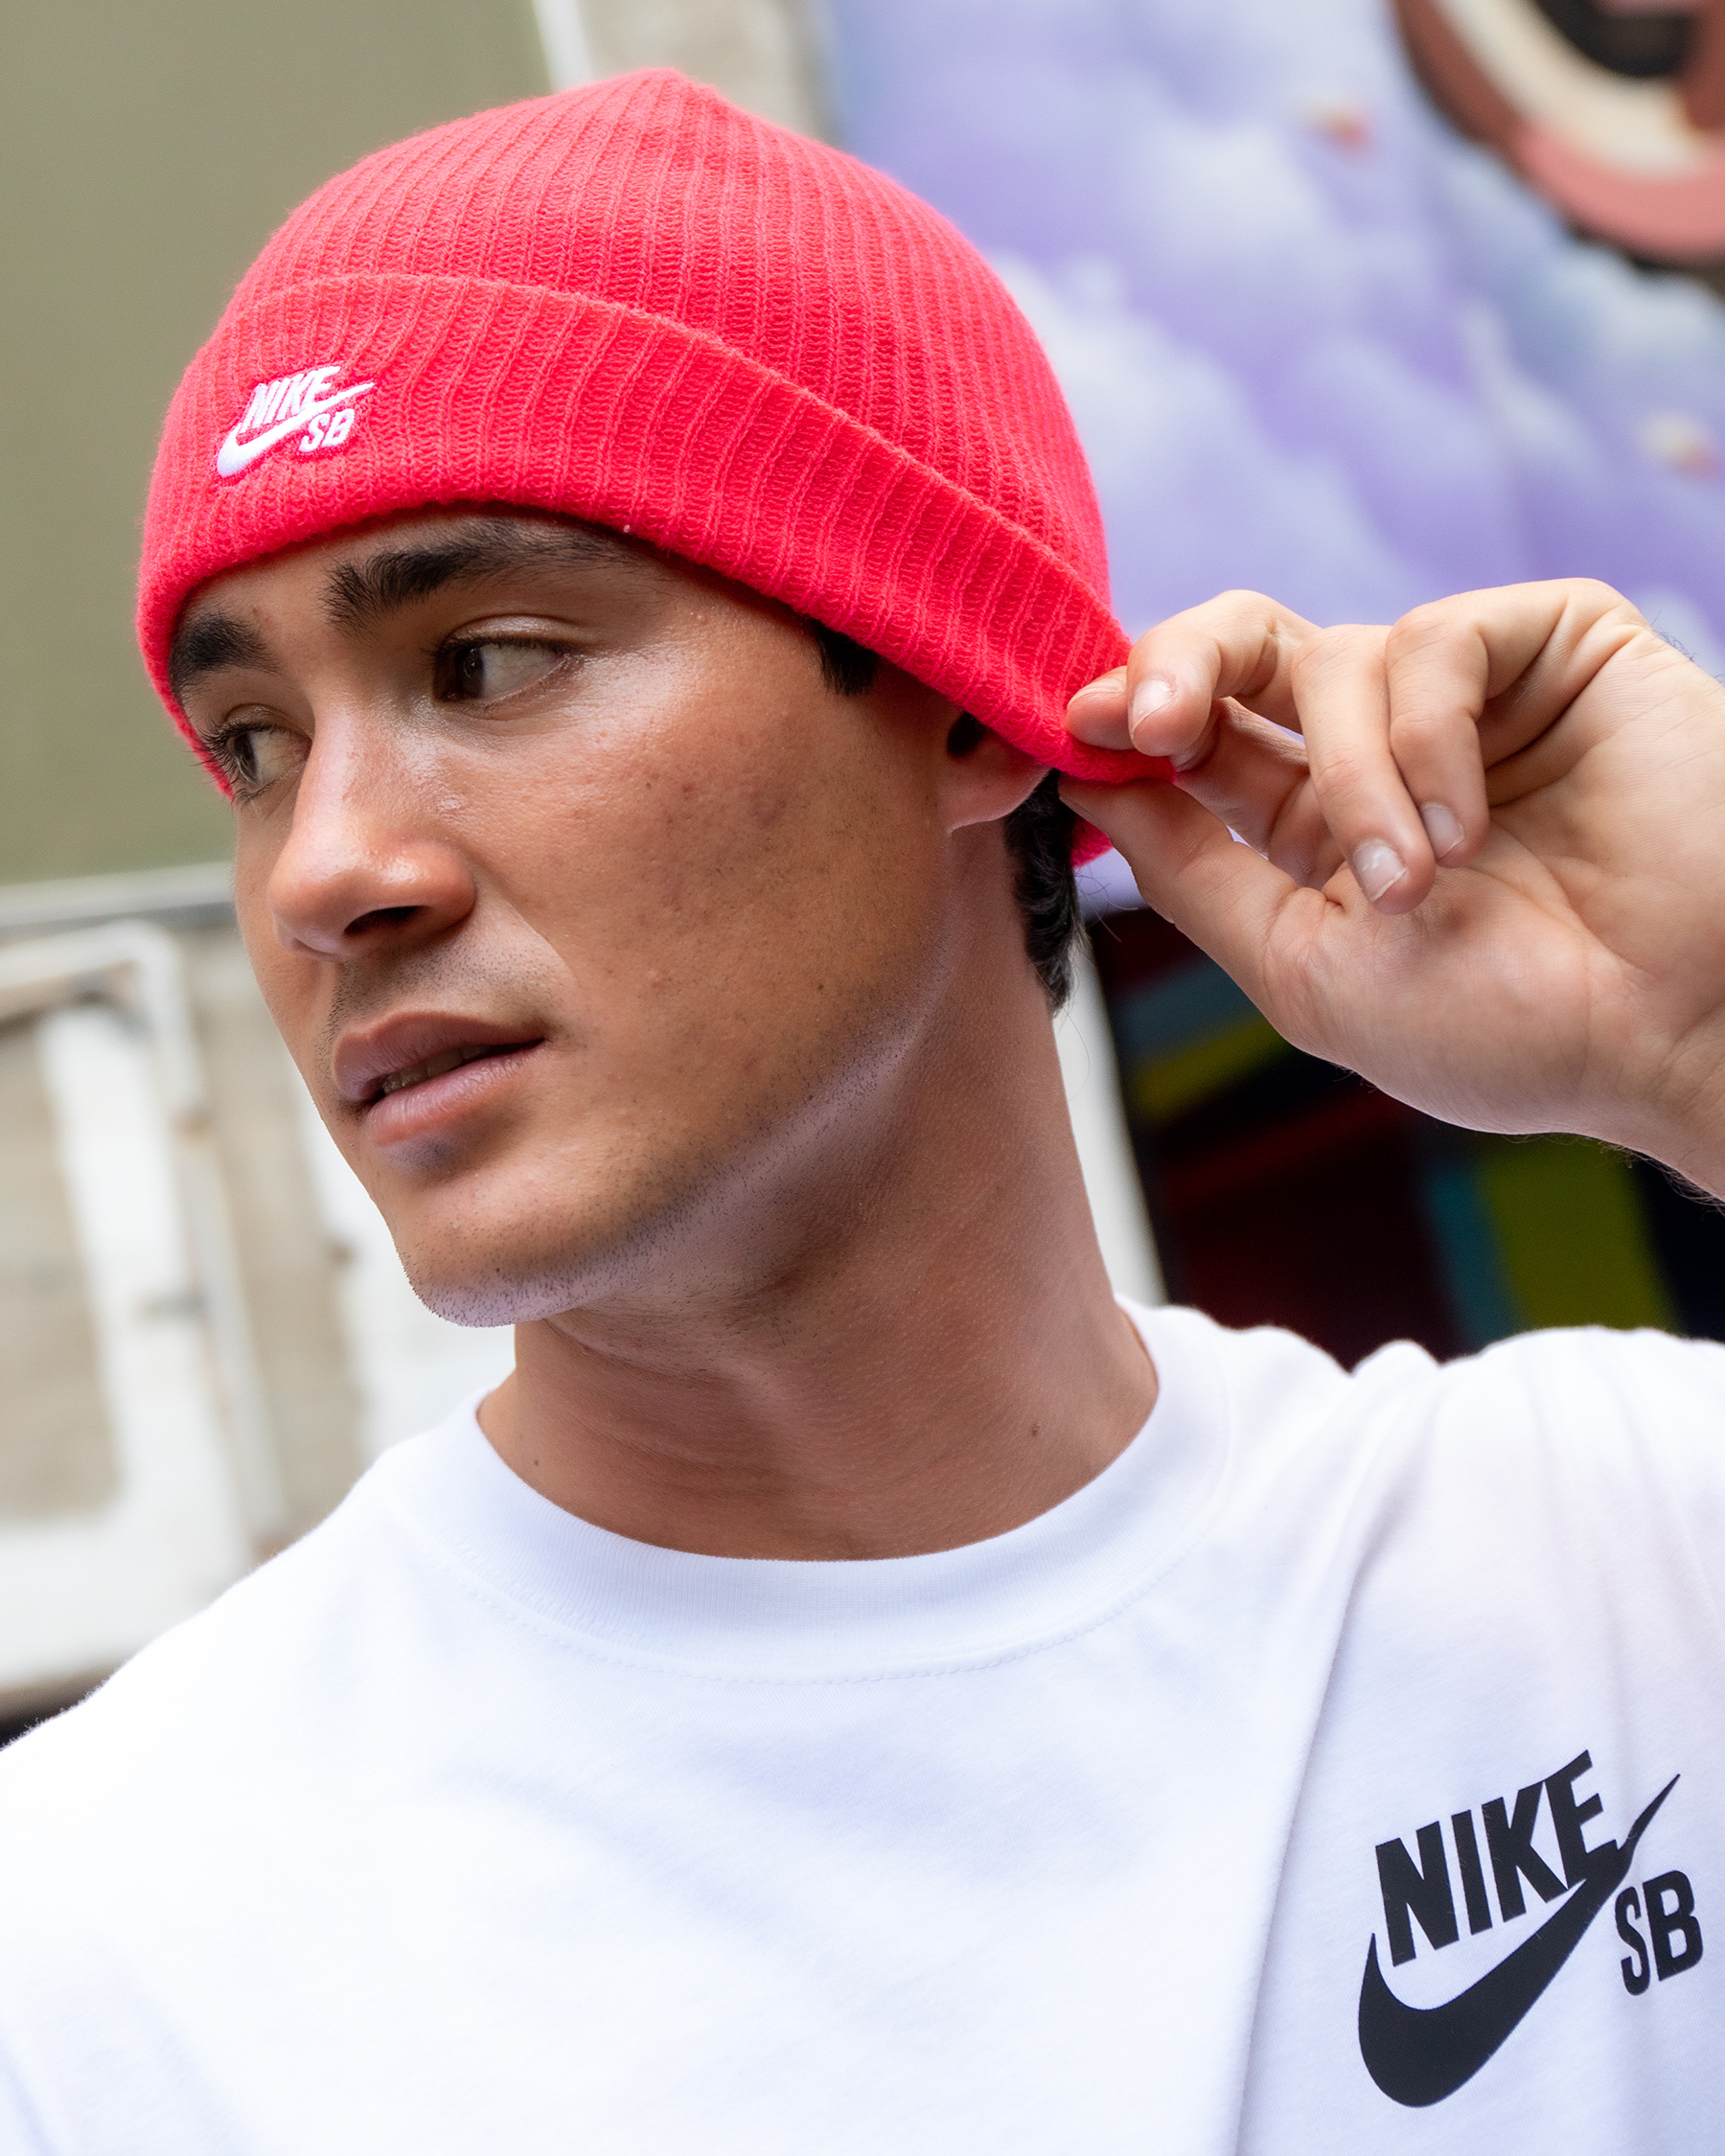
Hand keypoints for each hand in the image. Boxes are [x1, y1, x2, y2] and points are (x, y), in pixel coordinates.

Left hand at [1062, 581, 1724, 1195]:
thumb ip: (1194, 874)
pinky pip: (1438, 638)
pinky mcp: (1554, 645)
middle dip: (1176, 665)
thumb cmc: (1506, 1030)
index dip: (1125, 718)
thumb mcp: (1306, 971)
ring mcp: (1466, 694)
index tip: (1076, 732)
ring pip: (1337, 658)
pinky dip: (1428, 738)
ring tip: (1415, 886)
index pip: (1194, 735)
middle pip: (1241, 645)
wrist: (1673, 1033)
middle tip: (1149, 720)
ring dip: (1353, 782)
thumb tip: (1085, 785)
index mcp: (1311, 825)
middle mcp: (1377, 746)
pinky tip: (1468, 828)